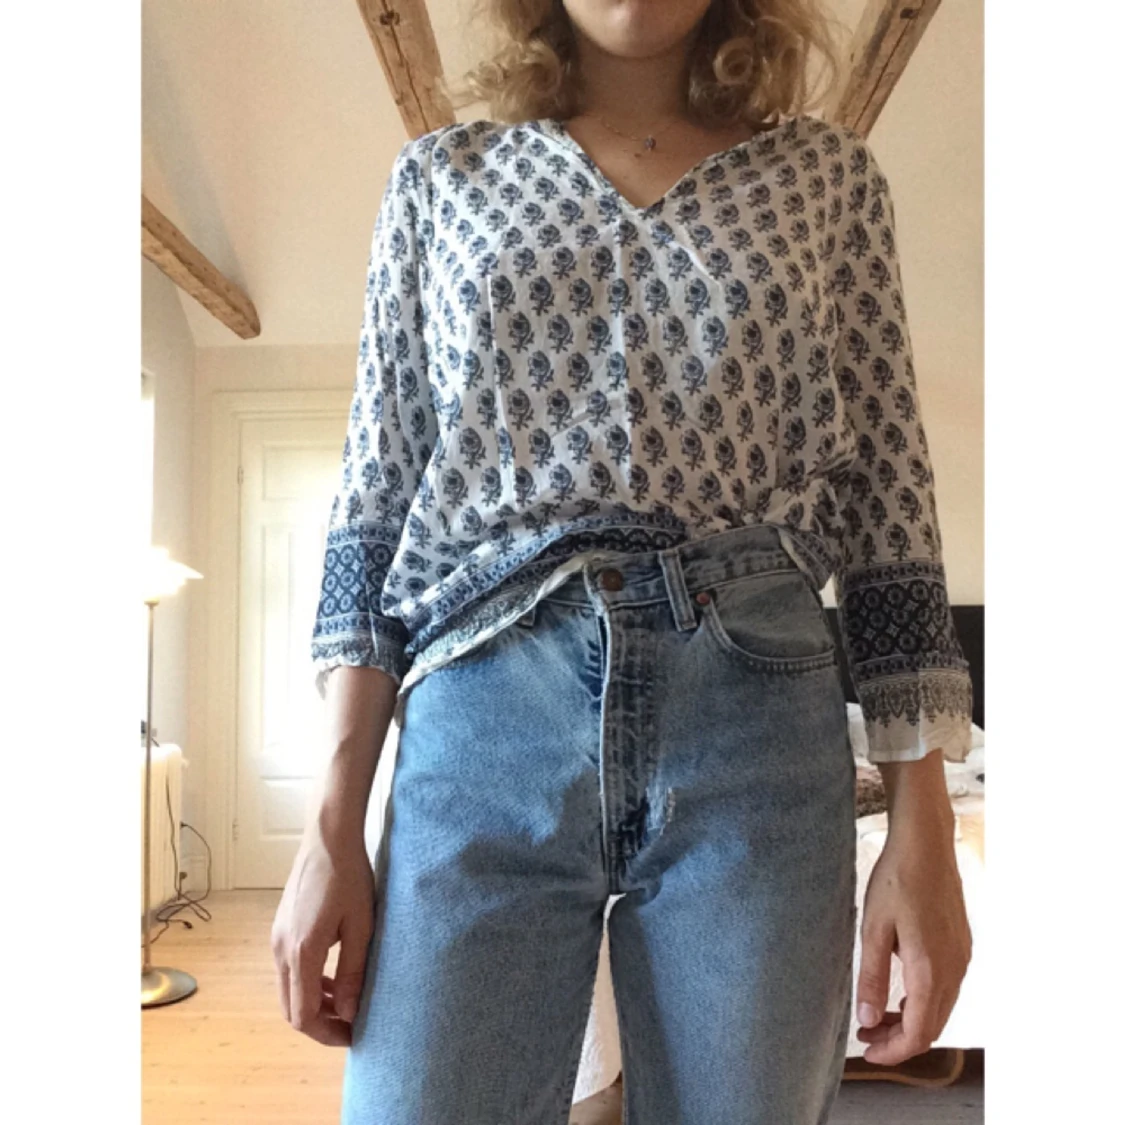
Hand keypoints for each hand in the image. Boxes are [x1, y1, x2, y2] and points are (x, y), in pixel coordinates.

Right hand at [270, 827, 374, 1045]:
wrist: (327, 838)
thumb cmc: (349, 877)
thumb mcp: (362, 926)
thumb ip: (354, 972)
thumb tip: (350, 1013)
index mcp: (302, 952)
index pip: (304, 1015)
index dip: (327, 1034)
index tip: (353, 1035)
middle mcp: (281, 950)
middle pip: (291, 1008)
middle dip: (320, 1024)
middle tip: (351, 1024)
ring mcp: (276, 939)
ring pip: (288, 991)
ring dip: (315, 1003)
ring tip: (347, 1003)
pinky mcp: (280, 929)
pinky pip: (289, 970)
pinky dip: (308, 983)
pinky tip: (333, 978)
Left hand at [855, 821, 972, 1064]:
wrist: (926, 844)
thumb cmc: (896, 880)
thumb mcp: (873, 928)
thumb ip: (872, 977)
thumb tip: (868, 1021)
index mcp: (931, 970)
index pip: (919, 1032)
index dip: (894, 1052)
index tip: (868, 1053)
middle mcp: (954, 969)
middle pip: (933, 1026)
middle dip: (900, 1040)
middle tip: (866, 1037)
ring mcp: (962, 957)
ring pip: (941, 1007)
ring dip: (911, 1020)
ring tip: (877, 1017)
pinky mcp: (961, 944)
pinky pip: (946, 987)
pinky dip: (923, 1001)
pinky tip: (900, 991)